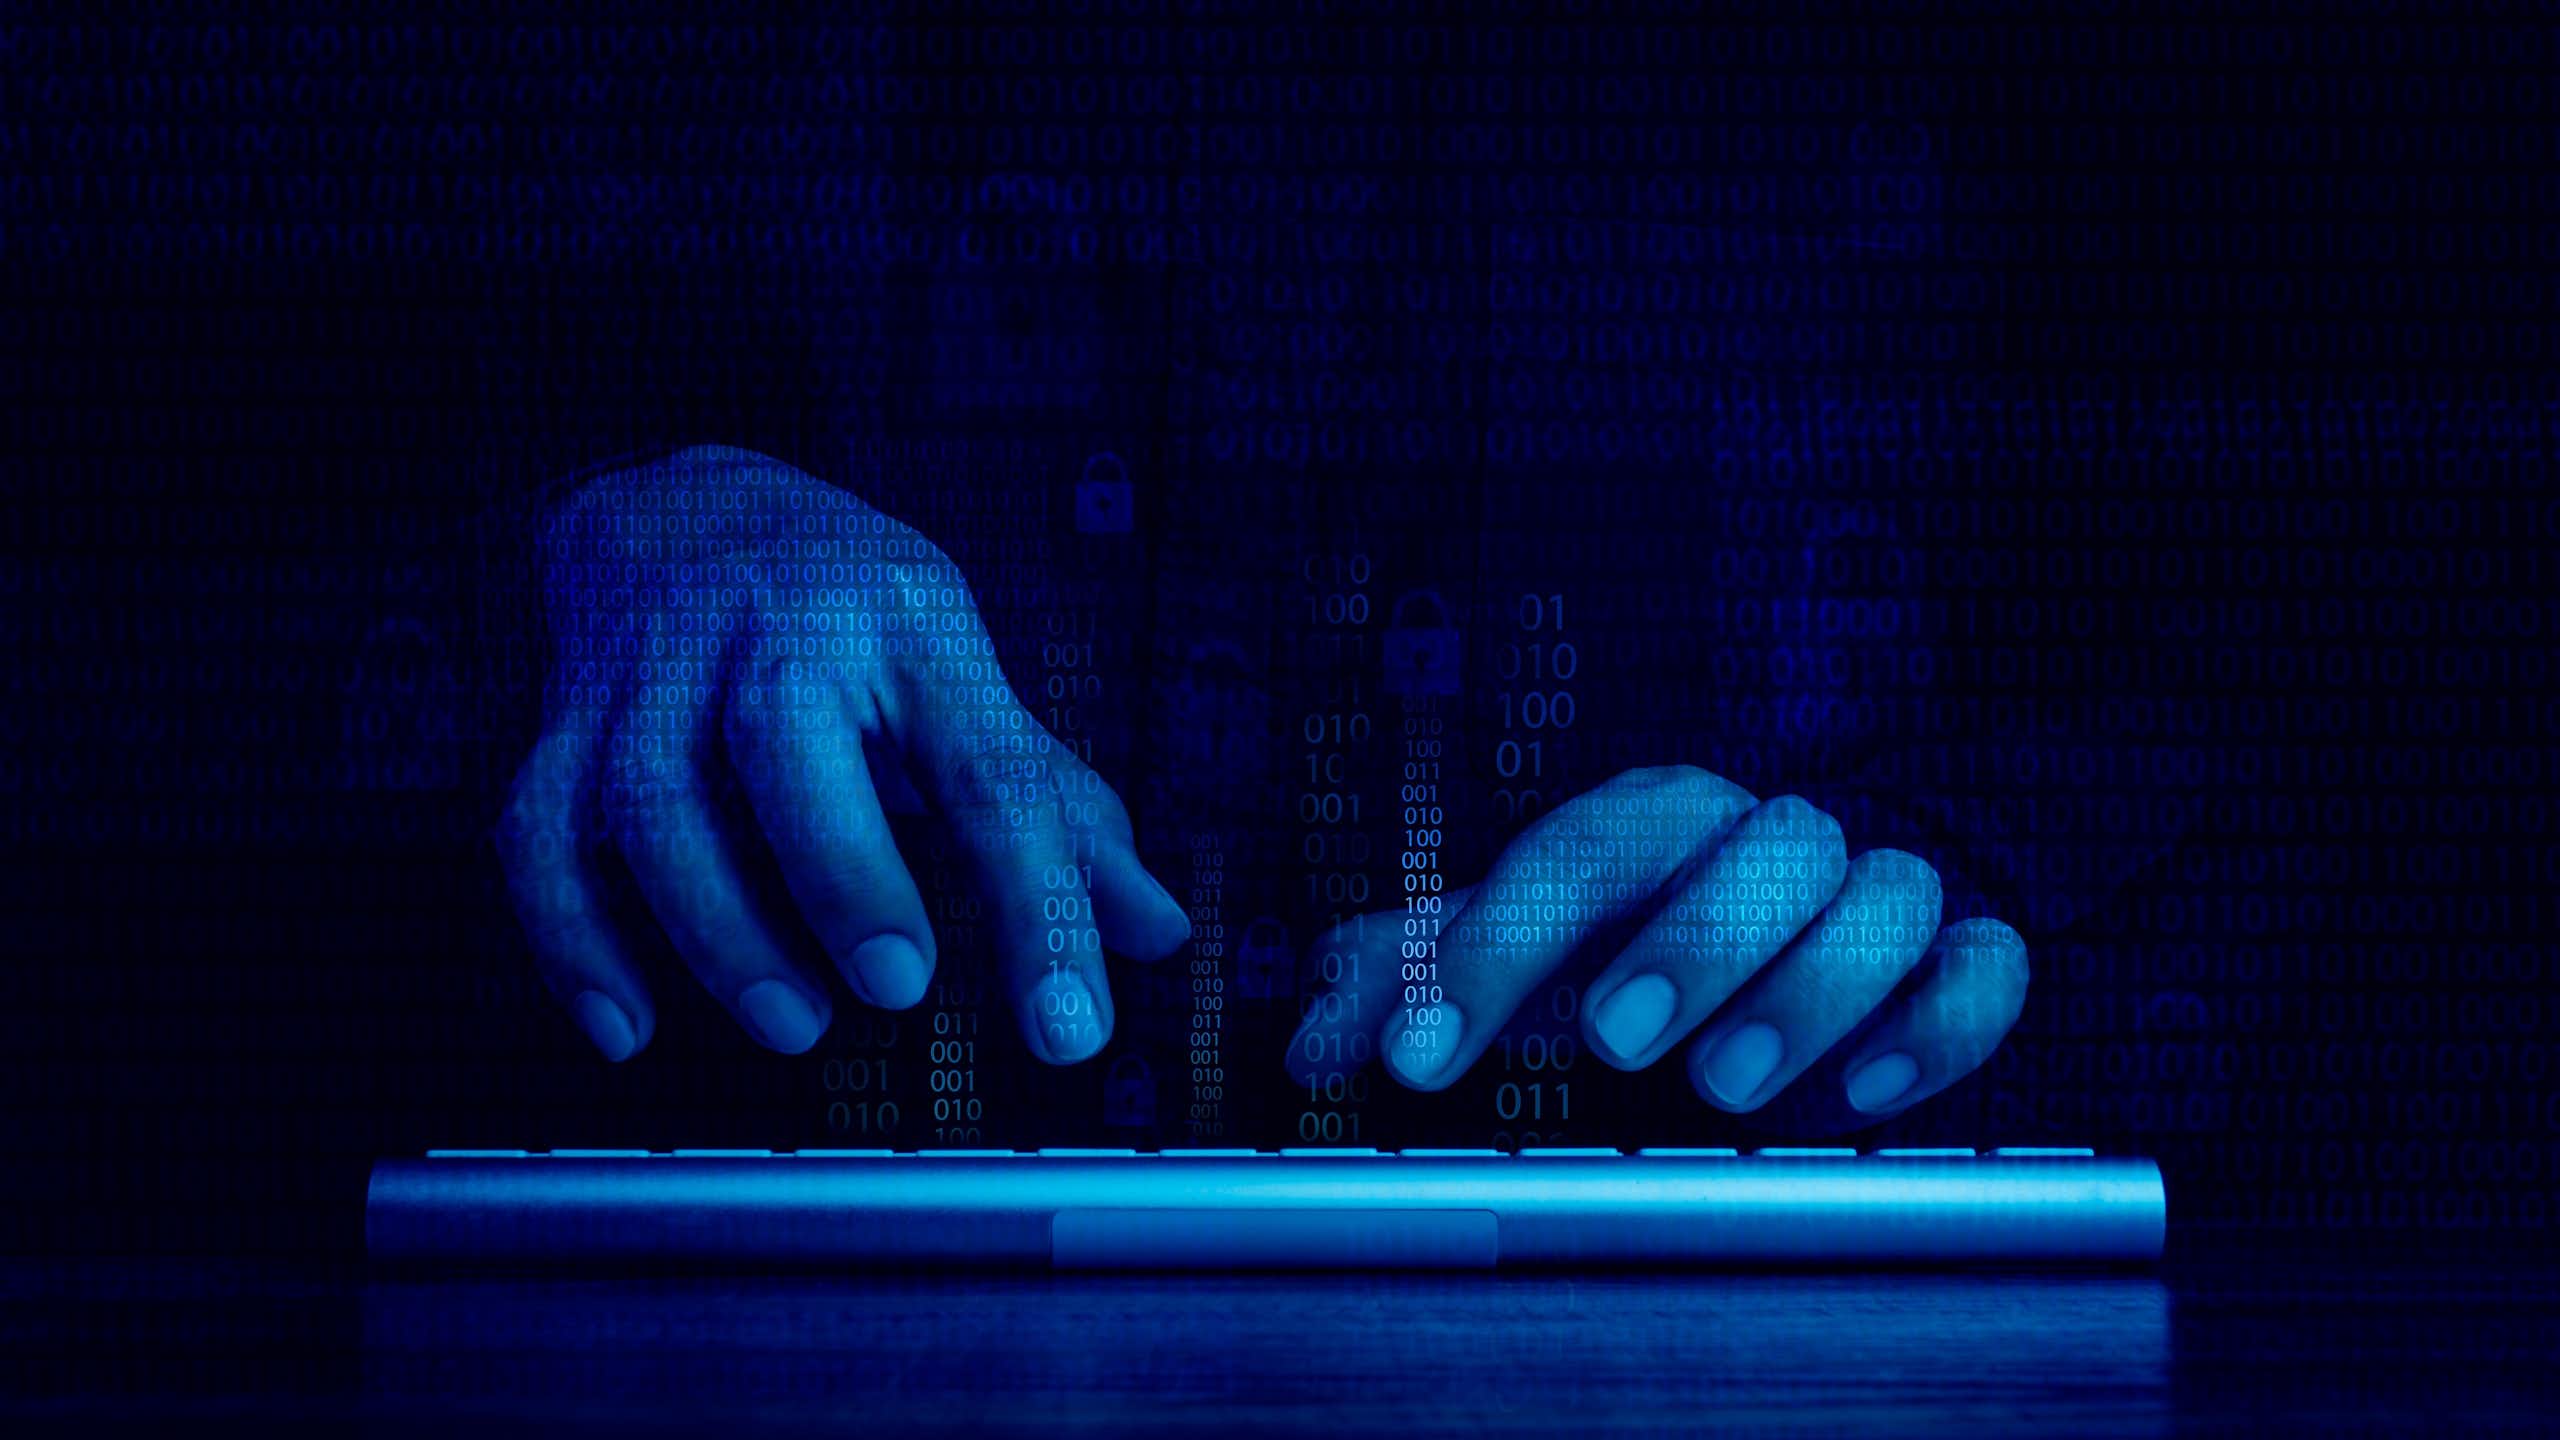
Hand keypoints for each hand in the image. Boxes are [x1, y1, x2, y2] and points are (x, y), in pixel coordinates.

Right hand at [496, 446, 1189, 1061]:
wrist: (680, 500)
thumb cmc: (847, 614)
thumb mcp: (961, 679)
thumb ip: (1054, 810)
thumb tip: (1158, 929)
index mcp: (910, 626)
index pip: (991, 771)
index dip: (1039, 904)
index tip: (1072, 1029)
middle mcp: (778, 628)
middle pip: (790, 737)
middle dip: (843, 871)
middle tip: (898, 986)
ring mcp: (657, 666)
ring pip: (653, 795)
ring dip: (718, 928)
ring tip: (791, 1021)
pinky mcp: (568, 712)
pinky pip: (540, 826)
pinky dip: (571, 937)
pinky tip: (626, 1024)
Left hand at [1285, 767, 2026, 1130]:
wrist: (1796, 925)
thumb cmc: (1633, 942)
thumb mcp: (1518, 958)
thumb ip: (1415, 980)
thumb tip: (1312, 1032)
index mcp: (1652, 826)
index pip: (1579, 850)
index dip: (1496, 946)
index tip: (1423, 1057)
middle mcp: (1768, 842)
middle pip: (1762, 843)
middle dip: (1690, 941)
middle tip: (1613, 1044)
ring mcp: (1874, 894)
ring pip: (1884, 893)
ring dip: (1807, 989)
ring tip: (1726, 1090)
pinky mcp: (1959, 959)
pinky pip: (1985, 964)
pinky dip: (1940, 1022)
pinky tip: (1868, 1098)